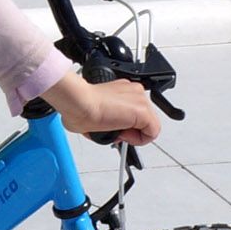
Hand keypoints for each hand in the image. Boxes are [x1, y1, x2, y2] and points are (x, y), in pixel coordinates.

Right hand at [42, 69, 160, 146]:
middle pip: (144, 119)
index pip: (134, 111)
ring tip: (115, 131)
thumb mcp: (96, 111)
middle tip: (114, 131)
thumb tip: (106, 128)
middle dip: (131, 130)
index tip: (112, 127)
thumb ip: (107, 118)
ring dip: (134, 134)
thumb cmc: (79, 106)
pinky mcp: (143, 111)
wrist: (78, 103)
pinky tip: (122, 134)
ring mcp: (140, 100)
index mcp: (122, 90)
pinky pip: (152, 133)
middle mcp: (134, 92)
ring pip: (149, 126)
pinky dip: (139, 140)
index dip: (125, 125)